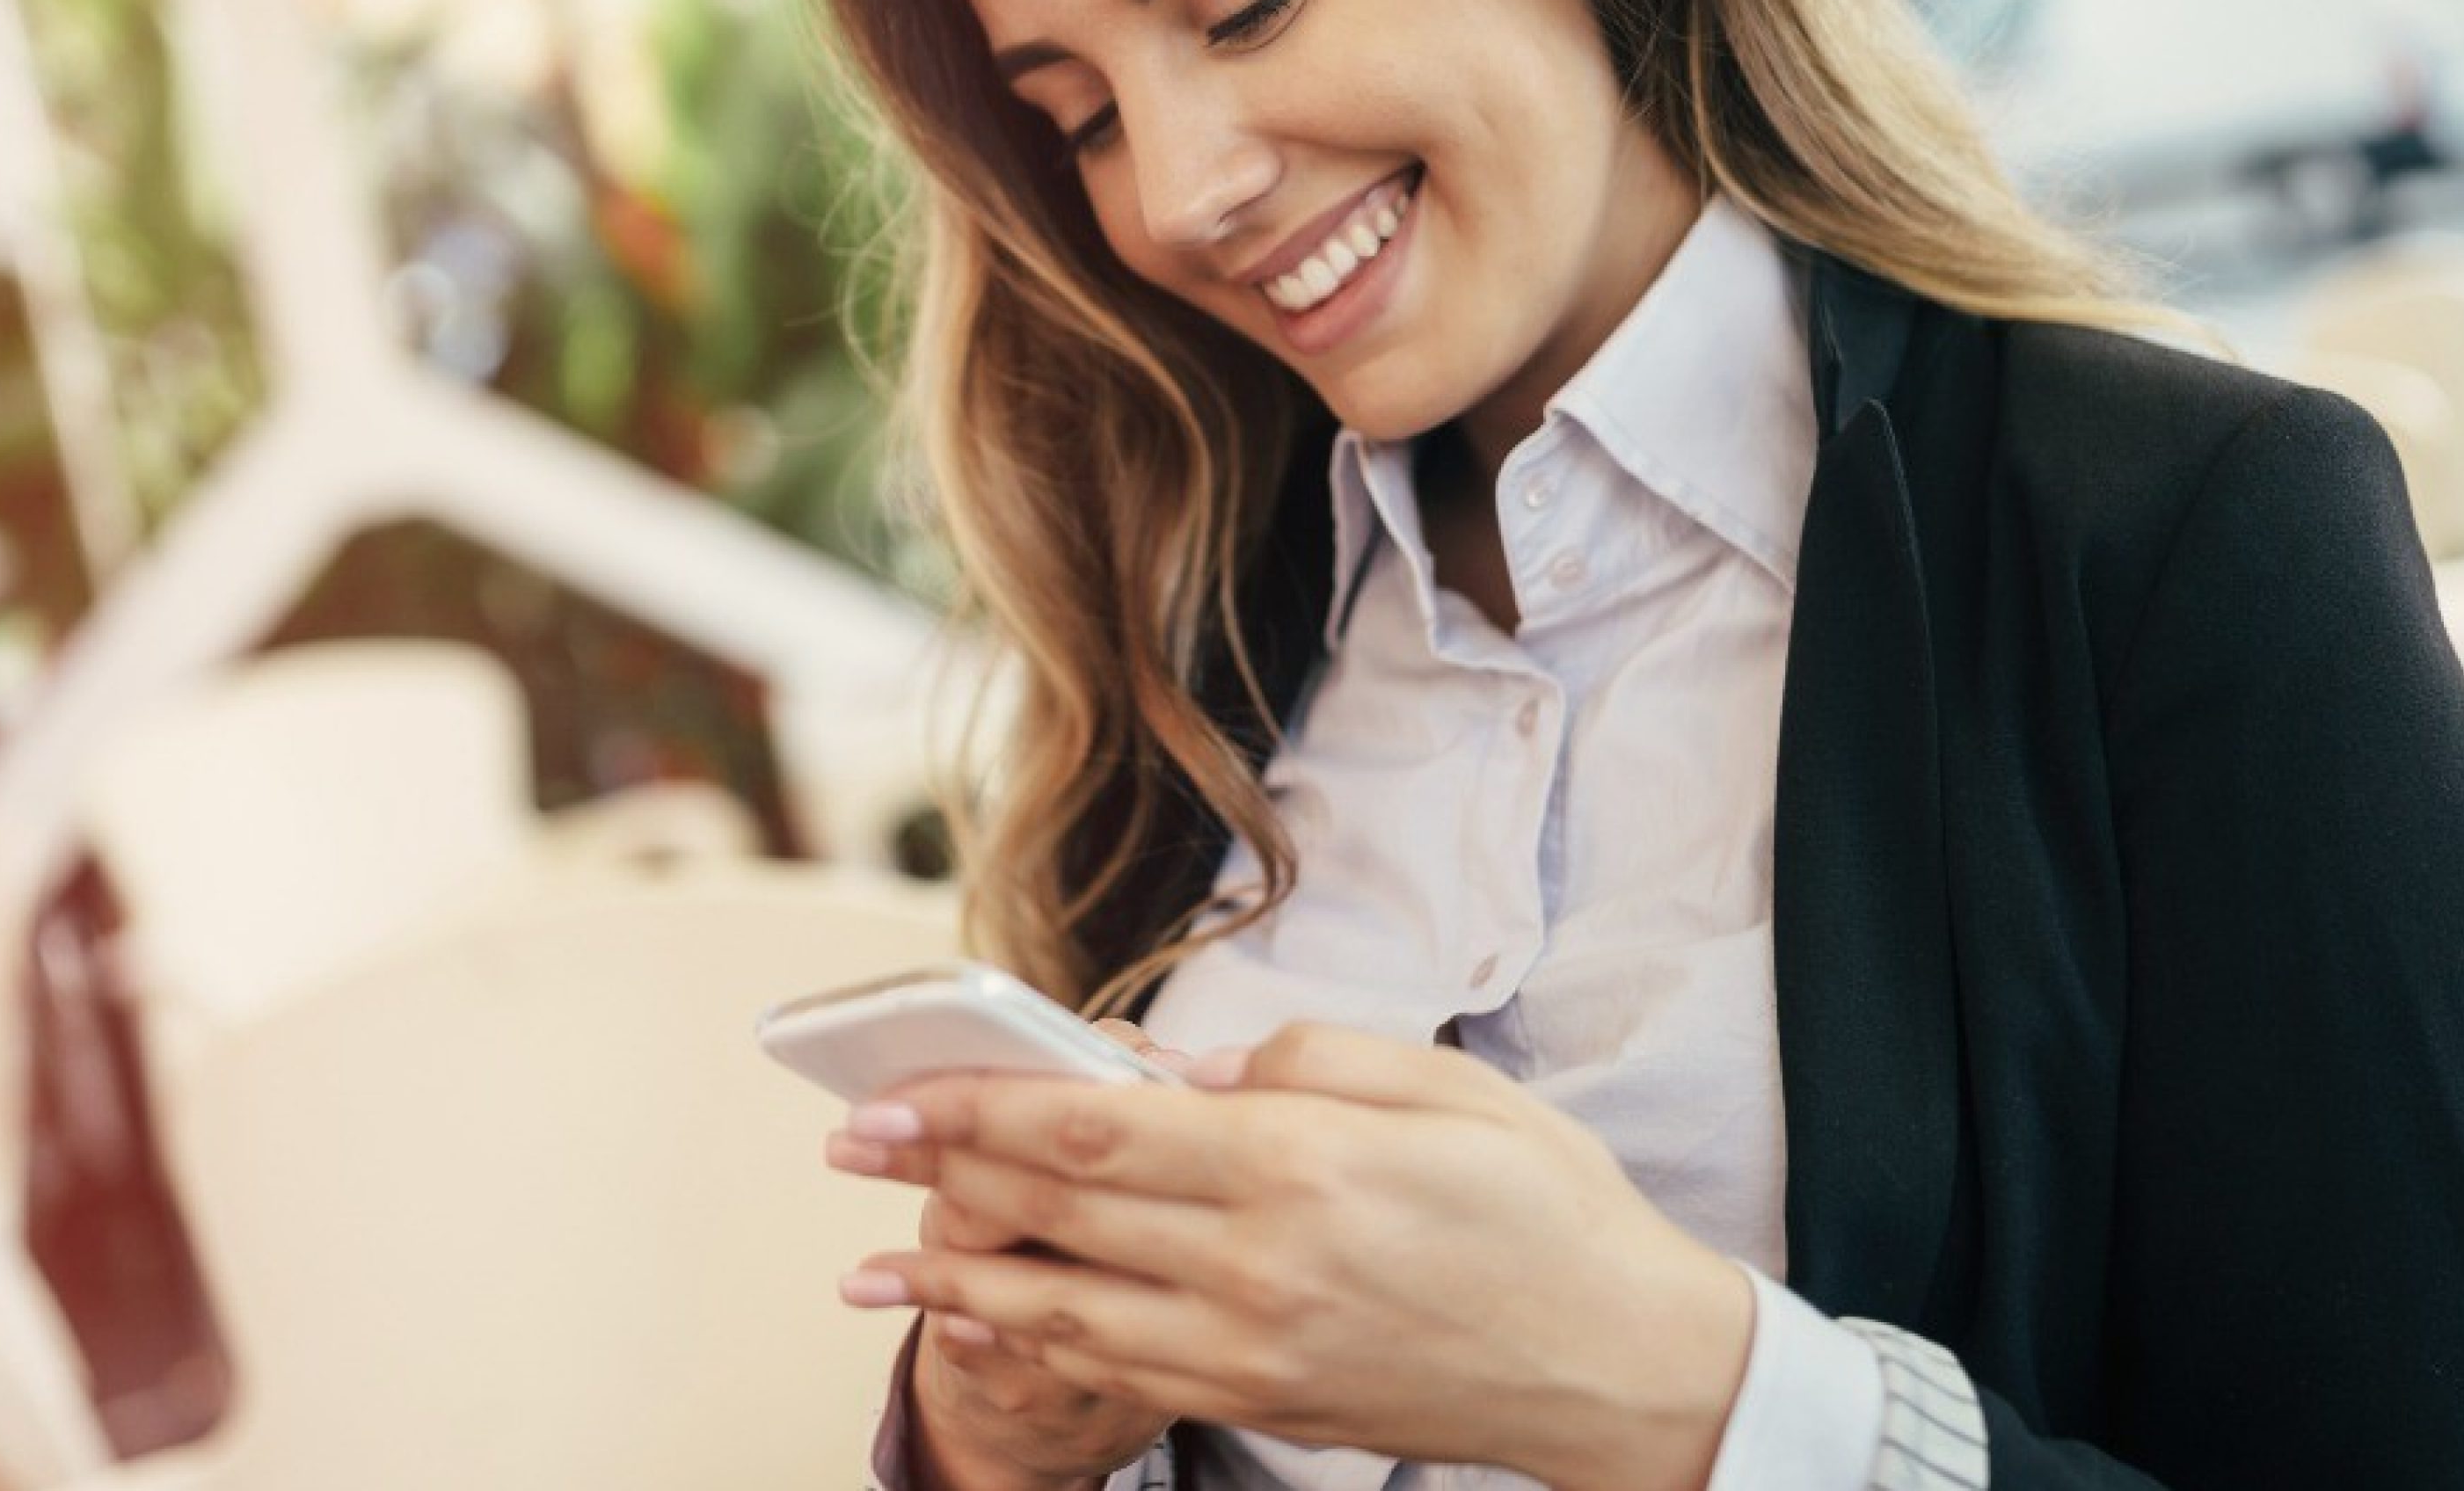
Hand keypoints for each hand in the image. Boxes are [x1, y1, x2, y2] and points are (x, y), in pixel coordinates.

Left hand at [832, 1022, 1757, 1490]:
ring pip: (1062, 1309)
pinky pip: (1114, 1374)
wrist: (1614, 1361)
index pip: (1090, 1128)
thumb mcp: (1436, 1083)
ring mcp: (1252, 1348)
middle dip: (936, 1174)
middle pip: (1055, 1212)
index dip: (974, 1108)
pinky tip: (978, 1324)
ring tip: (864, 1269)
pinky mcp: (1259, 1402)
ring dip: (952, 1281)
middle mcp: (1257, 1263)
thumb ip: (1293, 1060)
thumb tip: (1165, 1069)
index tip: (892, 1094)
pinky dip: (1030, 1348)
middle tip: (849, 1146)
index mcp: (1298, 1161)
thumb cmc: (1538, 1202)